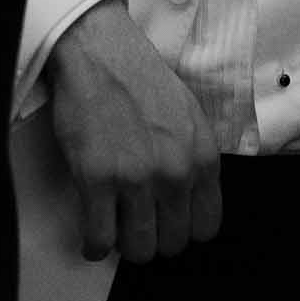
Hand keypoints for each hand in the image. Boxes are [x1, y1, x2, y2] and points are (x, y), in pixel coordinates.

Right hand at [44, 0, 220, 262]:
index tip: (166, 219)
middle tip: (136, 218)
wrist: (102, 50)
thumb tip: (187, 203)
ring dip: (125, 242)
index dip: (183, 227)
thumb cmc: (143, 78)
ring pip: (139, 250)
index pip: (206, 227)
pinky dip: (94, 244)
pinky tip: (93, 228)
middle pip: (172, 244)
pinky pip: (99, 241)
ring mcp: (136, 179)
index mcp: (203, 157)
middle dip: (154, 236)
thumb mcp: (190, 117)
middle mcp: (176, 173)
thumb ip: (193, 161)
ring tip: (115, 222)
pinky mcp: (96, 180)